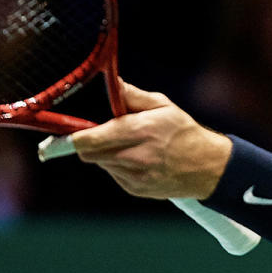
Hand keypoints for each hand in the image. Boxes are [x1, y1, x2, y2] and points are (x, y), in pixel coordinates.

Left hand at [71, 80, 231, 199]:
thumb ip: (133, 96)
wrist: (207, 168)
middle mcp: (133, 157)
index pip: (88, 140)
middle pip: (89, 154)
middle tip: (100, 133)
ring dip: (105, 153)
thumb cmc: (184, 132)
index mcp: (138, 132)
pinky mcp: (135, 189)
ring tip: (128, 144)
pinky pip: (114, 174)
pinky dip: (118, 165)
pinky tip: (138, 159)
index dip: (71, 137)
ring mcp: (133, 176)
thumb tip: (112, 83)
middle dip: (89, 143)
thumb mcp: (163, 106)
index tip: (64, 132)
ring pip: (101, 163)